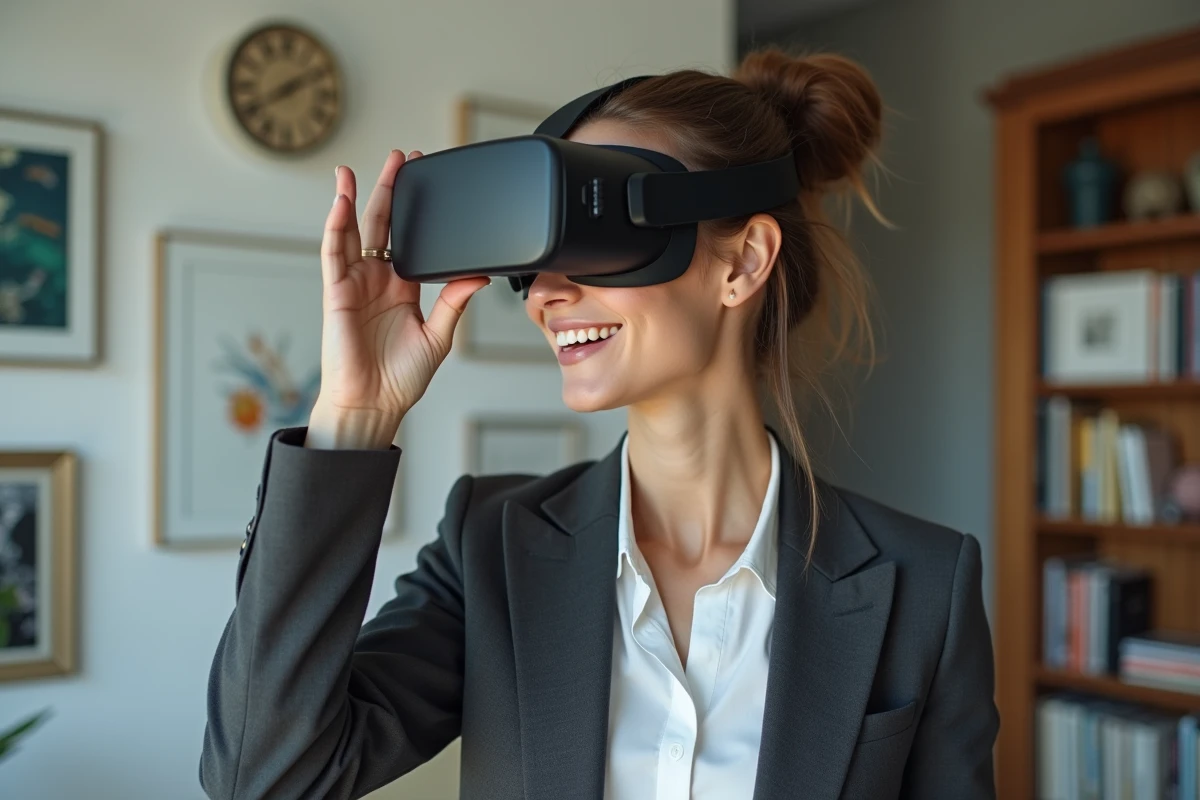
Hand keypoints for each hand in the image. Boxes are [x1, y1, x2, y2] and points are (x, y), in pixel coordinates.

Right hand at [308, 150, 488, 447]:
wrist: (373, 403)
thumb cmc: (400, 377)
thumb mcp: (439, 336)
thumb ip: (455, 303)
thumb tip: (479, 275)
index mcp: (402, 288)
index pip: (409, 238)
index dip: (415, 209)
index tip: (427, 180)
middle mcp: (377, 280)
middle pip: (382, 224)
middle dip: (389, 190)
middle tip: (401, 158)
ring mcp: (355, 284)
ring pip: (352, 231)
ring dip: (354, 198)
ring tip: (357, 168)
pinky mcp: (337, 293)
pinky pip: (334, 253)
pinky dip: (336, 226)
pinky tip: (341, 202)